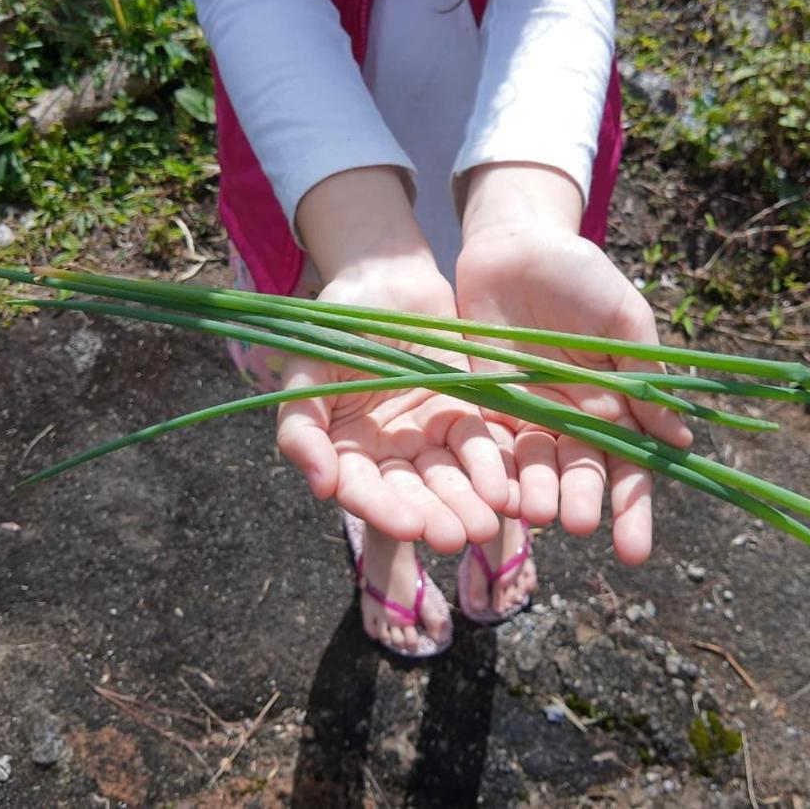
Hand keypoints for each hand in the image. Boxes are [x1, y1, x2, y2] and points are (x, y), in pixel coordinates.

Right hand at [275, 168, 509, 552]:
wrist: (385, 273)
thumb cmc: (334, 321)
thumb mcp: (307, 368)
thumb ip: (303, 429)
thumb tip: (322, 489)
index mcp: (345, 448)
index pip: (362, 489)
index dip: (384, 510)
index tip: (409, 527)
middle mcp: (387, 451)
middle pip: (410, 492)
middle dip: (434, 515)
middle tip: (457, 537)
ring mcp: (427, 434)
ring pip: (448, 476)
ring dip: (466, 502)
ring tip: (485, 524)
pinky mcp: (463, 411)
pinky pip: (478, 443)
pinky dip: (491, 466)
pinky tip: (506, 489)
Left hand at [456, 164, 692, 564]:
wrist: (515, 244)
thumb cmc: (580, 274)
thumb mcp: (623, 321)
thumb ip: (645, 378)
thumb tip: (678, 440)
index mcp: (616, 403)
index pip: (630, 467)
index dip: (632, 508)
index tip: (635, 551)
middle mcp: (573, 419)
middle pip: (582, 475)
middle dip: (584, 504)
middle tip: (581, 526)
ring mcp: (529, 414)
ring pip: (536, 467)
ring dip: (539, 494)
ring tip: (538, 515)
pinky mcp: (484, 404)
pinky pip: (491, 446)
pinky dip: (496, 472)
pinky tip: (495, 495)